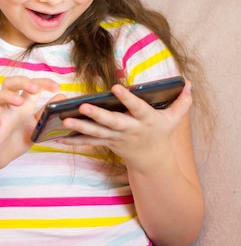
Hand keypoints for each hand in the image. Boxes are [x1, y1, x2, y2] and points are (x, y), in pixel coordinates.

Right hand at [0, 76, 59, 170]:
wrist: (0, 156)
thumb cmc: (17, 137)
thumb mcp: (36, 125)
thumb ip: (46, 112)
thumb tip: (62, 96)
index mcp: (22, 104)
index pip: (31, 86)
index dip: (43, 83)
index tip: (57, 87)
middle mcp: (9, 106)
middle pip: (9, 84)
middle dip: (22, 82)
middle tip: (35, 89)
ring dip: (6, 96)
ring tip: (19, 101)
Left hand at [57, 82, 192, 172]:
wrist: (152, 161)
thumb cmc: (160, 133)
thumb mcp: (173, 119)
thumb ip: (182, 102)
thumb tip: (189, 83)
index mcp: (146, 121)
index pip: (137, 107)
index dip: (128, 98)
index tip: (117, 87)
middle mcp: (129, 130)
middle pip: (112, 122)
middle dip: (97, 115)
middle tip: (82, 107)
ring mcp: (116, 138)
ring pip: (96, 133)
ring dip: (79, 127)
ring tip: (63, 120)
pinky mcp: (106, 144)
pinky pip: (87, 143)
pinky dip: (72, 141)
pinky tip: (57, 137)